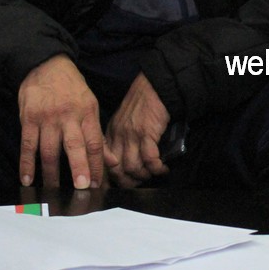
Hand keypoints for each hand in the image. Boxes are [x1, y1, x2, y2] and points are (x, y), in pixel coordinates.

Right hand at [17, 54, 104, 188]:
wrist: (46, 65)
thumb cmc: (72, 89)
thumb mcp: (91, 106)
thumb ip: (98, 135)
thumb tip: (111, 162)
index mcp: (87, 112)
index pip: (95, 142)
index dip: (97, 164)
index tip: (97, 184)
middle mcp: (69, 116)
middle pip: (75, 146)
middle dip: (79, 168)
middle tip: (82, 188)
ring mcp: (47, 118)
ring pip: (49, 150)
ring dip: (51, 173)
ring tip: (53, 191)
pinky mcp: (29, 118)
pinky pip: (27, 145)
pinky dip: (26, 164)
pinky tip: (27, 179)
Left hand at [104, 72, 170, 187]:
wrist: (155, 85)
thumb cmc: (143, 101)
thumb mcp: (125, 119)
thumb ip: (123, 137)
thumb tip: (130, 159)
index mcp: (111, 133)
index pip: (105, 162)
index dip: (112, 177)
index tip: (121, 184)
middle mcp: (118, 136)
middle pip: (117, 170)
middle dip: (129, 181)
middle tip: (141, 183)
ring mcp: (131, 135)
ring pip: (133, 167)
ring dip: (145, 176)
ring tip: (154, 174)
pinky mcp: (147, 133)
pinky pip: (150, 159)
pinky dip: (157, 168)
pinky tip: (163, 168)